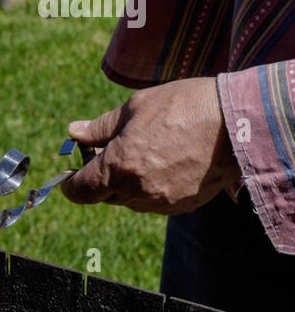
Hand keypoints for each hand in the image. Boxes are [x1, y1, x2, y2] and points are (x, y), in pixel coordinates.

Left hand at [61, 77, 241, 214]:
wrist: (238, 121)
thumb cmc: (184, 107)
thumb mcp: (135, 108)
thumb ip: (100, 127)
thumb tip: (74, 132)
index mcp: (119, 166)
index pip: (81, 191)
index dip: (71, 183)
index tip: (71, 173)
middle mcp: (138, 190)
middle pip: (105, 195)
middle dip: (101, 176)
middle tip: (110, 150)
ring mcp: (163, 201)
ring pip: (130, 200)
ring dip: (127, 183)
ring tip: (142, 152)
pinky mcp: (184, 205)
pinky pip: (155, 202)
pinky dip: (150, 188)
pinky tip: (163, 163)